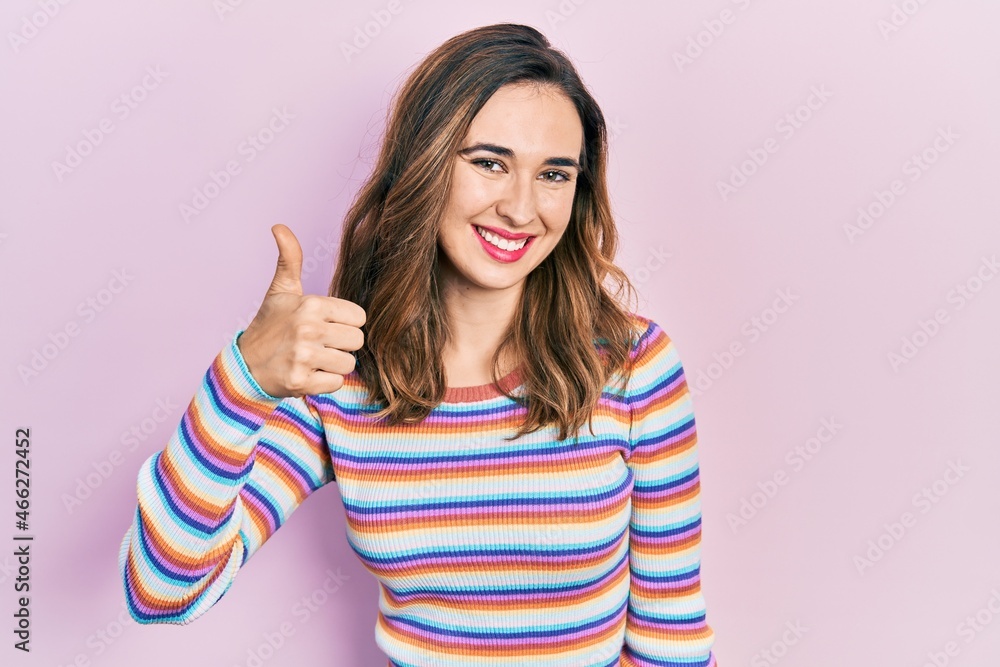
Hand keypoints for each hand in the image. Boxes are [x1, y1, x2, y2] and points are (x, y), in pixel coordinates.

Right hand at [237, 224, 365, 397]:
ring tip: (313, 359)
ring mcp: (304, 357)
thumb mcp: (280, 290)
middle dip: (342, 345)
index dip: (345, 323)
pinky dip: (325, 383)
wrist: (245, 364)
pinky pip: (336, 383)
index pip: (359, 317)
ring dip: (334, 365)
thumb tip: (279, 226)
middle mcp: (308, 329)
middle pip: (357, 341)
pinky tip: (308, 373)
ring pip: (349, 364)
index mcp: (311, 304)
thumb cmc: (270, 325)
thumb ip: (289, 258)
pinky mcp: (300, 382)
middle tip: (320, 344)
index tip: (325, 325)